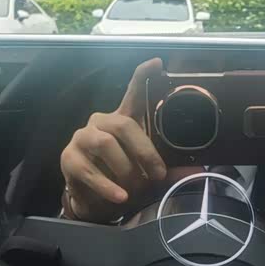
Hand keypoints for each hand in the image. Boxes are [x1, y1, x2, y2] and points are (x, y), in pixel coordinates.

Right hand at [60, 58, 167, 222]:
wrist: (94, 202)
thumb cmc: (123, 180)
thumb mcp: (148, 175)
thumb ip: (169, 171)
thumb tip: (195, 172)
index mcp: (122, 121)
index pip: (132, 94)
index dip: (142, 77)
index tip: (157, 64)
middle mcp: (101, 124)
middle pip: (123, 125)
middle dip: (144, 151)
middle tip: (158, 174)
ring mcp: (82, 139)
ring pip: (105, 144)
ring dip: (125, 168)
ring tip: (135, 188)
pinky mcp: (69, 159)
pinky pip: (89, 170)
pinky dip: (107, 186)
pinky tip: (119, 196)